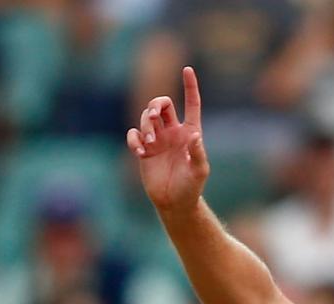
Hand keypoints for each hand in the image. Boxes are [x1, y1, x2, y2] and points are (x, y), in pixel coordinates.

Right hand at [126, 69, 209, 215]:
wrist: (175, 202)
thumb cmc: (191, 187)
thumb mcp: (200, 171)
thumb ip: (198, 153)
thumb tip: (195, 135)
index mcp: (189, 131)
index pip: (191, 103)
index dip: (190, 86)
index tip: (187, 69)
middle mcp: (172, 132)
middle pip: (161, 104)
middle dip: (155, 105)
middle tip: (153, 117)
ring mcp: (157, 140)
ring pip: (146, 117)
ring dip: (145, 125)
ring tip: (149, 143)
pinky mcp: (143, 149)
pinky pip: (133, 134)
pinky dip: (134, 139)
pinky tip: (140, 152)